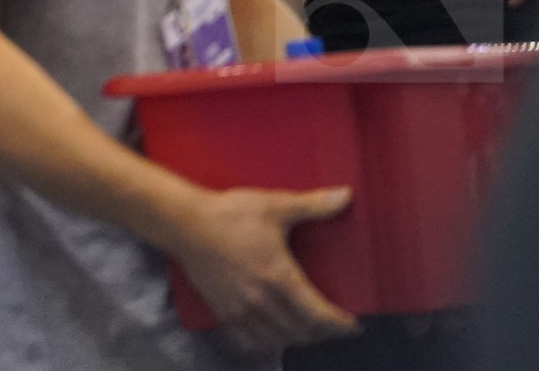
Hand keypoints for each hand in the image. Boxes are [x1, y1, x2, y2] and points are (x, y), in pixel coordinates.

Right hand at [166, 187, 358, 352]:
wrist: (184, 223)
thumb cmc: (229, 213)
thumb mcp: (274, 205)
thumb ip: (313, 205)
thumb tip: (346, 195)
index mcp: (280, 277)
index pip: (319, 315)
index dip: (340, 325)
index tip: (354, 325)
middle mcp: (263, 300)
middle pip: (302, 332)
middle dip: (324, 333)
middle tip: (334, 326)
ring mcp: (241, 309)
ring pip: (279, 339)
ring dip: (298, 338)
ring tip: (308, 330)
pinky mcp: (223, 311)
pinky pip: (250, 341)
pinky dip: (267, 343)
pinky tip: (274, 335)